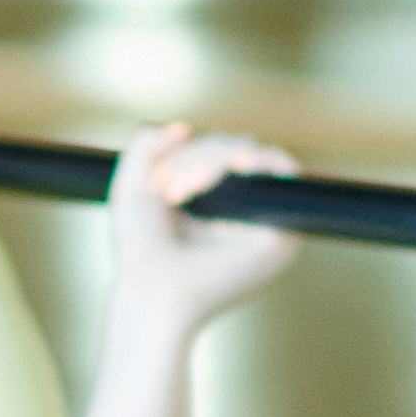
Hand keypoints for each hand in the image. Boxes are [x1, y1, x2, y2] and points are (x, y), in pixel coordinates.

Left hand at [105, 124, 300, 331]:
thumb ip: (147, 145)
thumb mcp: (131, 186)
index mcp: (211, 204)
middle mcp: (241, 212)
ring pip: (252, 155)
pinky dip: (261, 160)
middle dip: (198, 157)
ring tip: (187, 190)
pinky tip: (237, 165)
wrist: (155, 288)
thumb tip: (184, 128)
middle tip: (170, 192)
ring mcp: (263, 219)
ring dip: (215, 159)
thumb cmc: (140, 250)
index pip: (217, 153)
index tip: (160, 183)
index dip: (192, 154)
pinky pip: (284, 173)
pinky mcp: (284, 229)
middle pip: (234, 148)